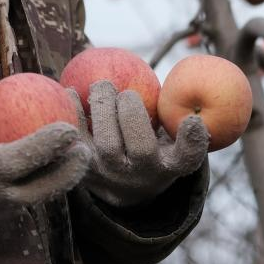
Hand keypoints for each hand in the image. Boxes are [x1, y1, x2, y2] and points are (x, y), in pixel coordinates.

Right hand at [0, 65, 91, 223]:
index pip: (17, 160)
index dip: (46, 147)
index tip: (69, 129)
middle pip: (37, 190)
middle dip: (66, 174)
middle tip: (86, 150)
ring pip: (34, 200)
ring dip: (61, 182)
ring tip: (82, 159)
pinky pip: (24, 198)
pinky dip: (45, 183)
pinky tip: (59, 164)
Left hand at [77, 80, 208, 207]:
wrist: (122, 188)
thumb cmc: (151, 145)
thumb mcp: (169, 136)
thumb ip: (173, 111)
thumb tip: (176, 74)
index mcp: (171, 166)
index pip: (188, 158)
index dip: (193, 142)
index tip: (193, 120)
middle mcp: (143, 176)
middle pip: (141, 149)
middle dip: (133, 115)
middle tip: (126, 93)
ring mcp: (112, 176)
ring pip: (107, 147)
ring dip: (103, 111)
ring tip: (101, 86)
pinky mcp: (84, 170)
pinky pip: (76, 141)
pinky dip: (73, 114)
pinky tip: (69, 91)